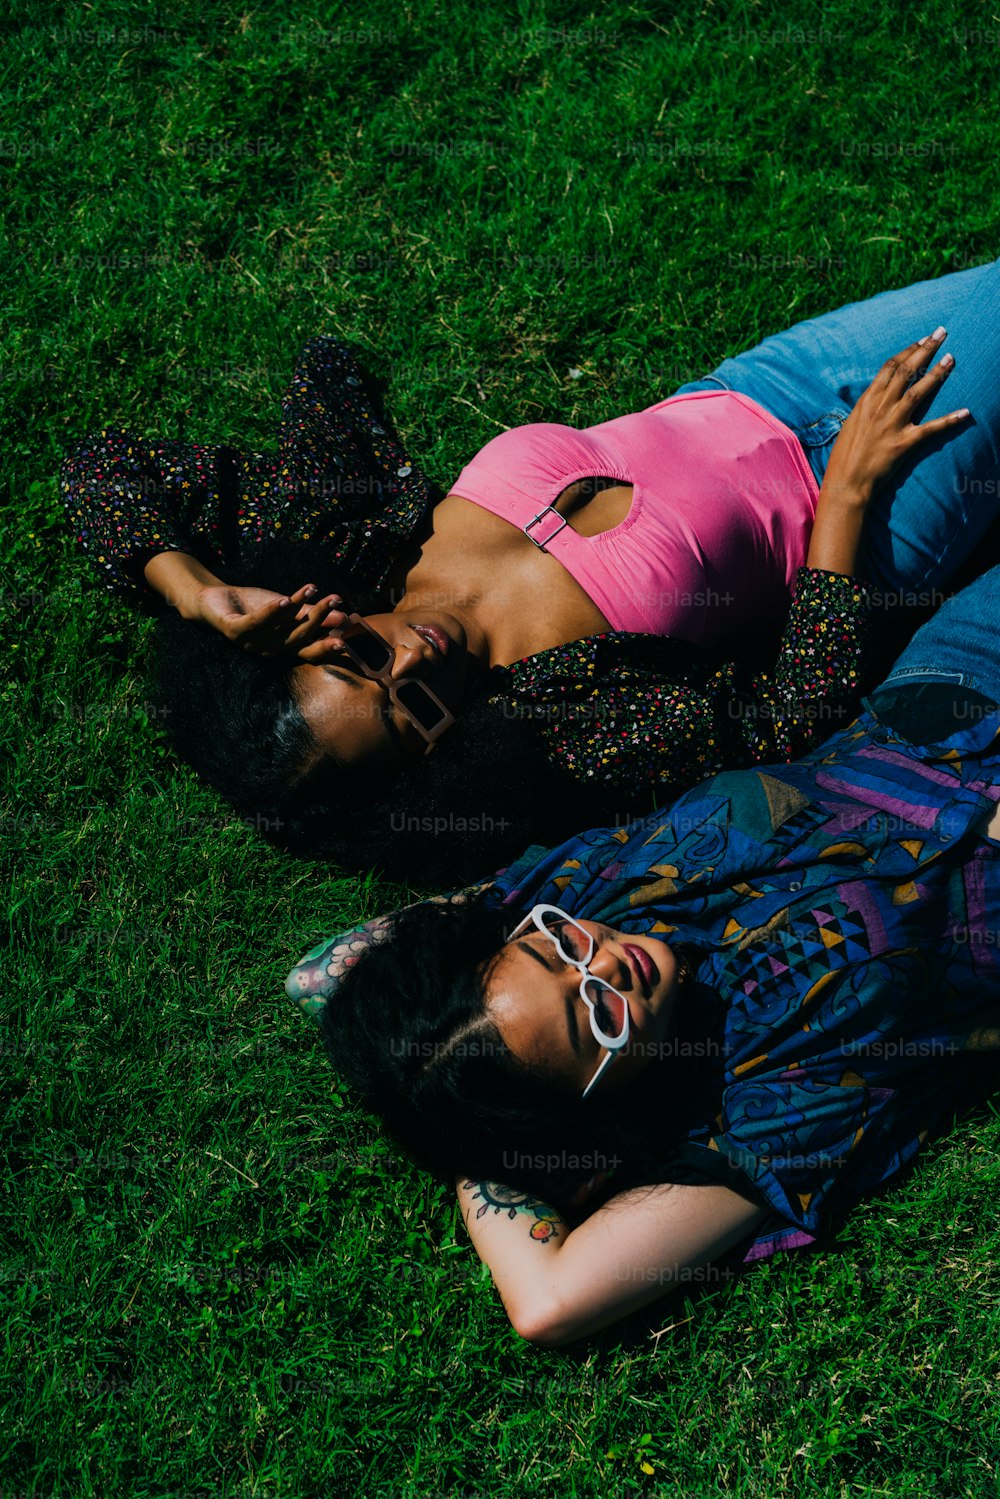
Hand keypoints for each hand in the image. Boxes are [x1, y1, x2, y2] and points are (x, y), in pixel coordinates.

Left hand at [195, 581, 351, 660]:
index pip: (308, 652)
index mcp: (282, 647)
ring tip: (313, 589)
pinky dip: (272, 611)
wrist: (215, 599)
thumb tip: (343, 616)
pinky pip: (256, 622)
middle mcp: (268, 649)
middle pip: (298, 636)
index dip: (325, 648)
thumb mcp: (287, 608)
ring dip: (298, 608)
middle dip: (318, 619)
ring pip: (279, 627)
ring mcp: (250, 642)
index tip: (345, 642)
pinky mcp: (234, 631)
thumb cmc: (253, 605)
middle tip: (335, 602)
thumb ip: (311, 613)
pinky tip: (285, 599)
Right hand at [821, 327, 968, 502]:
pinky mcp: (904, 443)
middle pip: (906, 372)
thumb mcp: (852, 424)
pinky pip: (930, 429)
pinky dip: (949, 420)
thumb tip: (880, 396)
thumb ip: (868, 408)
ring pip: (918, 392)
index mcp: (866, 401)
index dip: (908, 351)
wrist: (846, 482)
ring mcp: (892, 424)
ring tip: (952, 358)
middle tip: (942, 333)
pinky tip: (965, 412)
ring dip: (936, 373)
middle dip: (925, 350)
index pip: (890, 368)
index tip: (922, 340)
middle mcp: (880, 408)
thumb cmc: (845, 456)